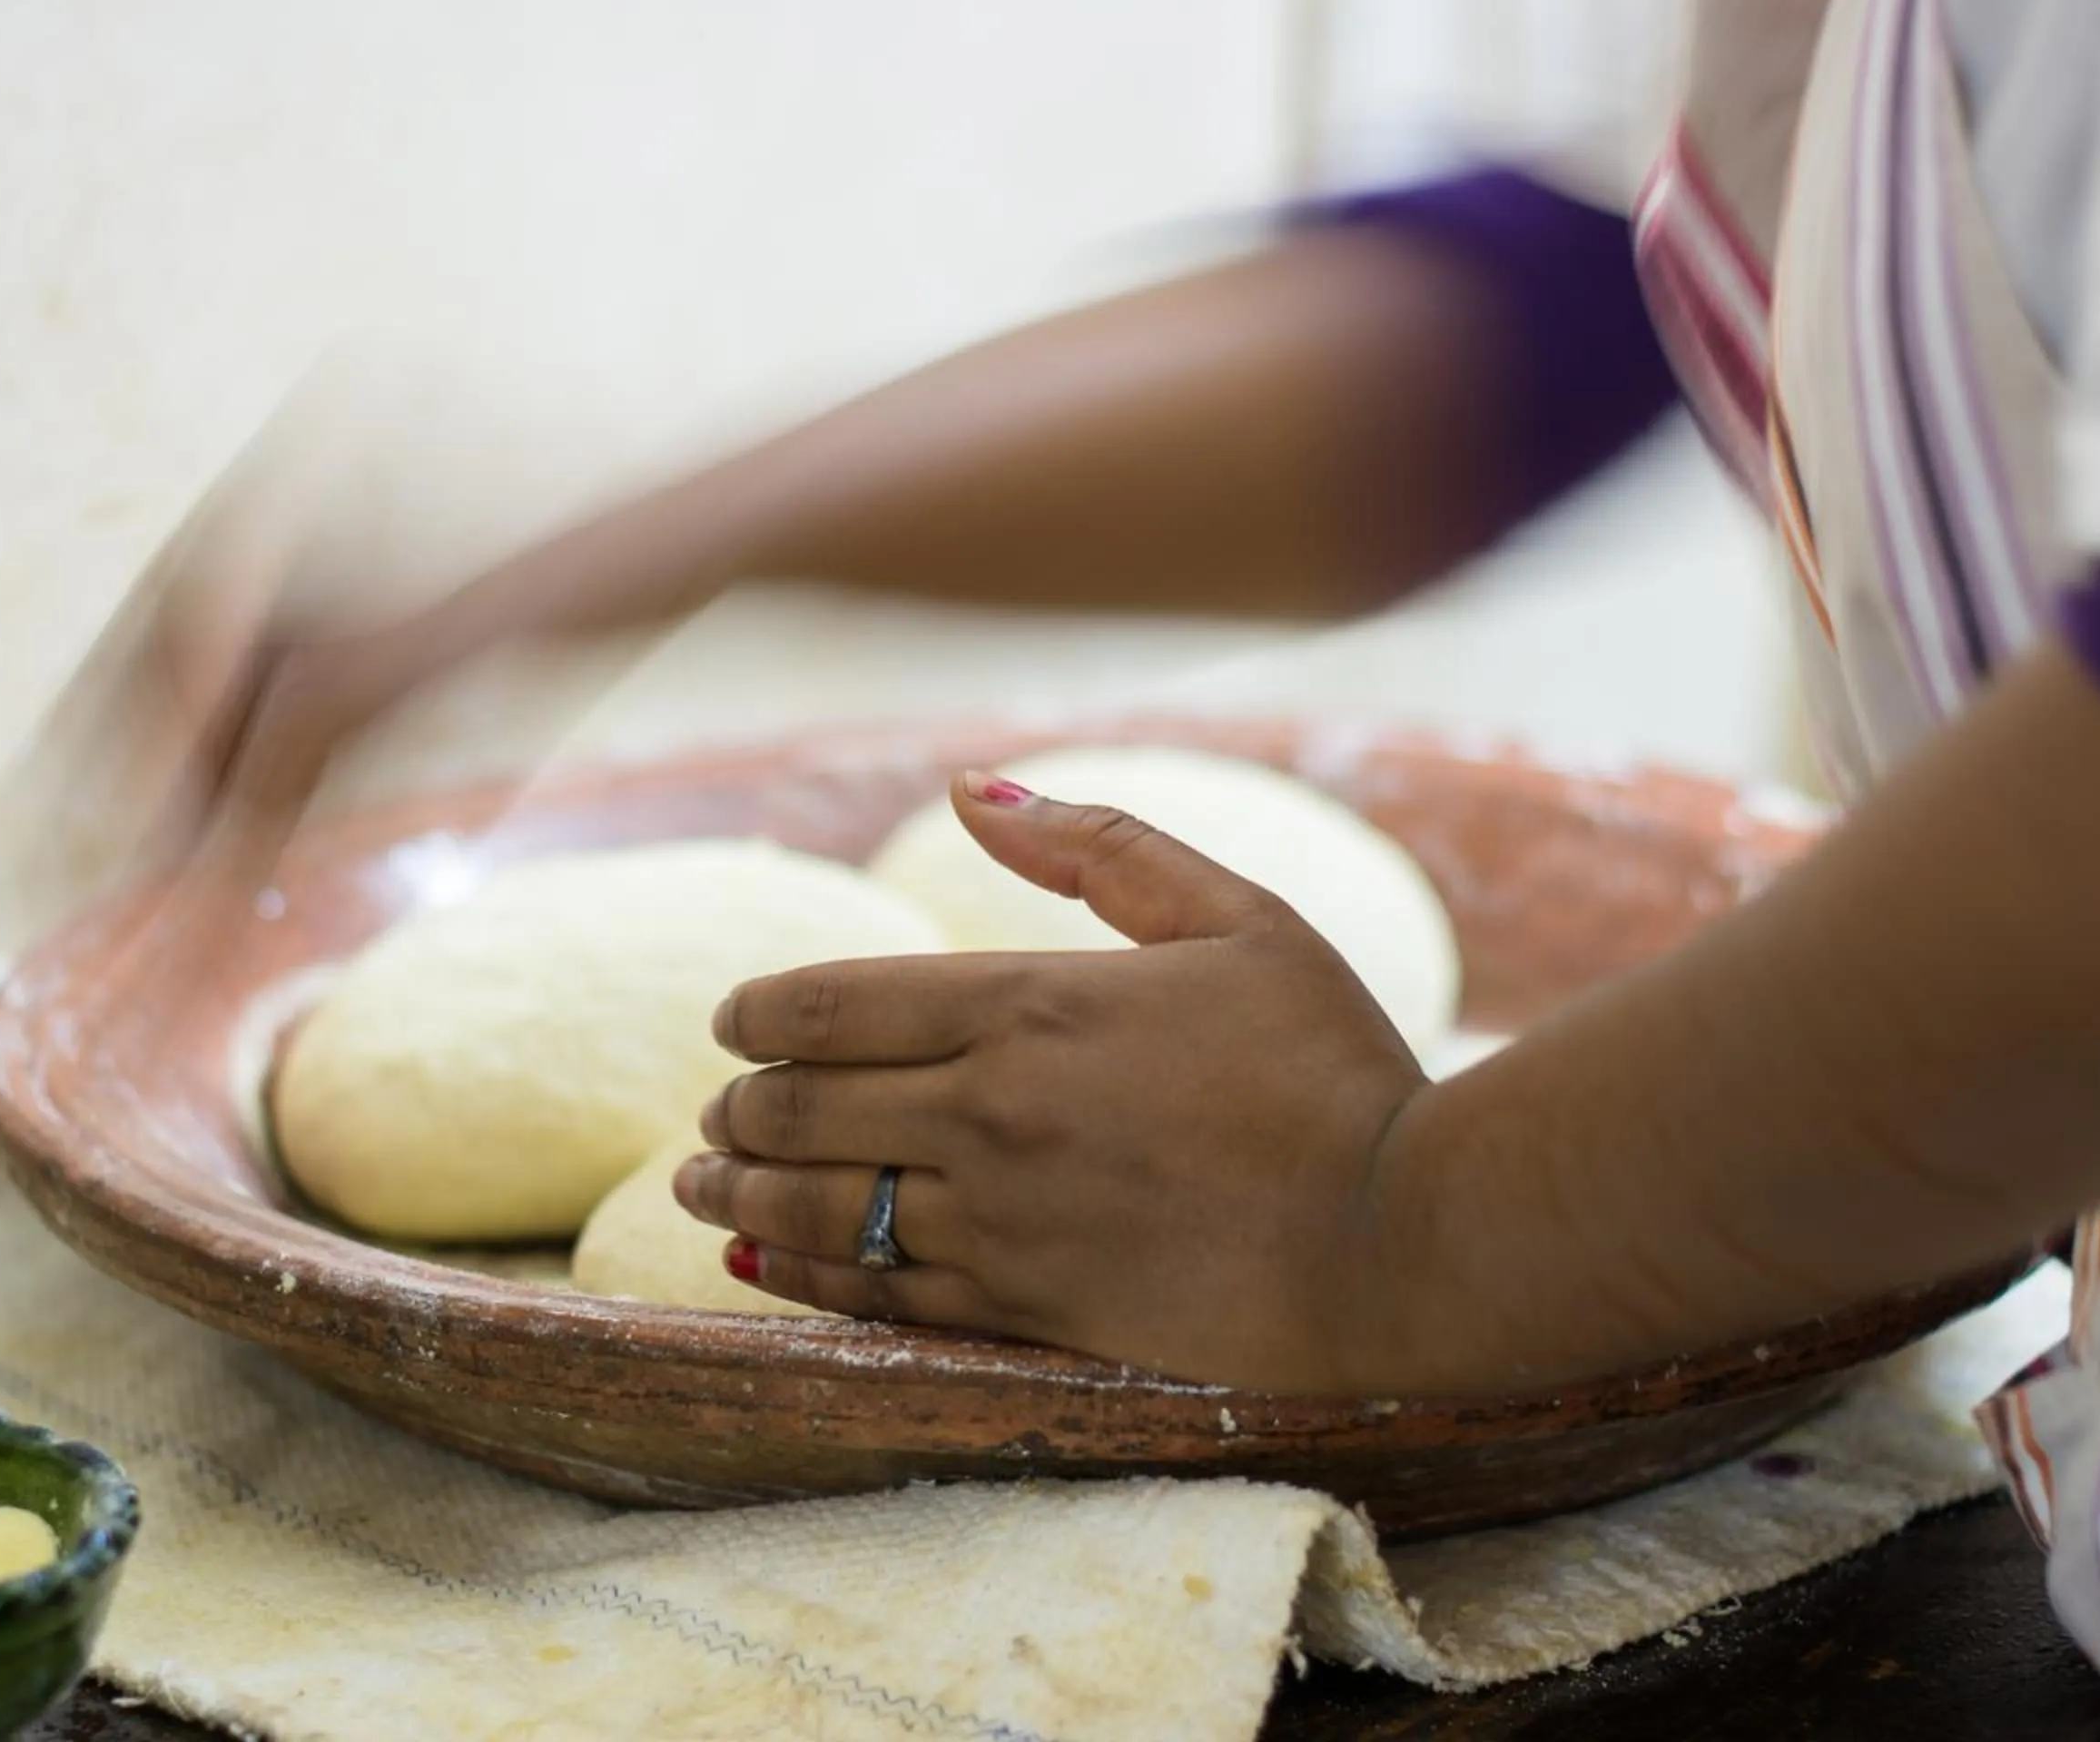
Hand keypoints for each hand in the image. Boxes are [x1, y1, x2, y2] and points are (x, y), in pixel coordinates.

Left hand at [675, 771, 1433, 1392]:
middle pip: (799, 1106)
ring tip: (698, 1188)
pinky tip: (757, 1267)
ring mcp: (999, 1217)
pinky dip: (798, 1278)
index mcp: (1029, 1003)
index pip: (828, 1003)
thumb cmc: (1331, 1063)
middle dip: (738, 1105)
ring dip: (737, 1195)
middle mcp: (988, 1111)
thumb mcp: (1237, 916)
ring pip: (816, 1205)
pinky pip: (874, 1293)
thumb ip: (1100, 847)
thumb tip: (970, 793)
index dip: (757, 1012)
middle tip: (716, 1111)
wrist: (1401, 1234)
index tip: (733, 1021)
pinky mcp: (1025, 1306)